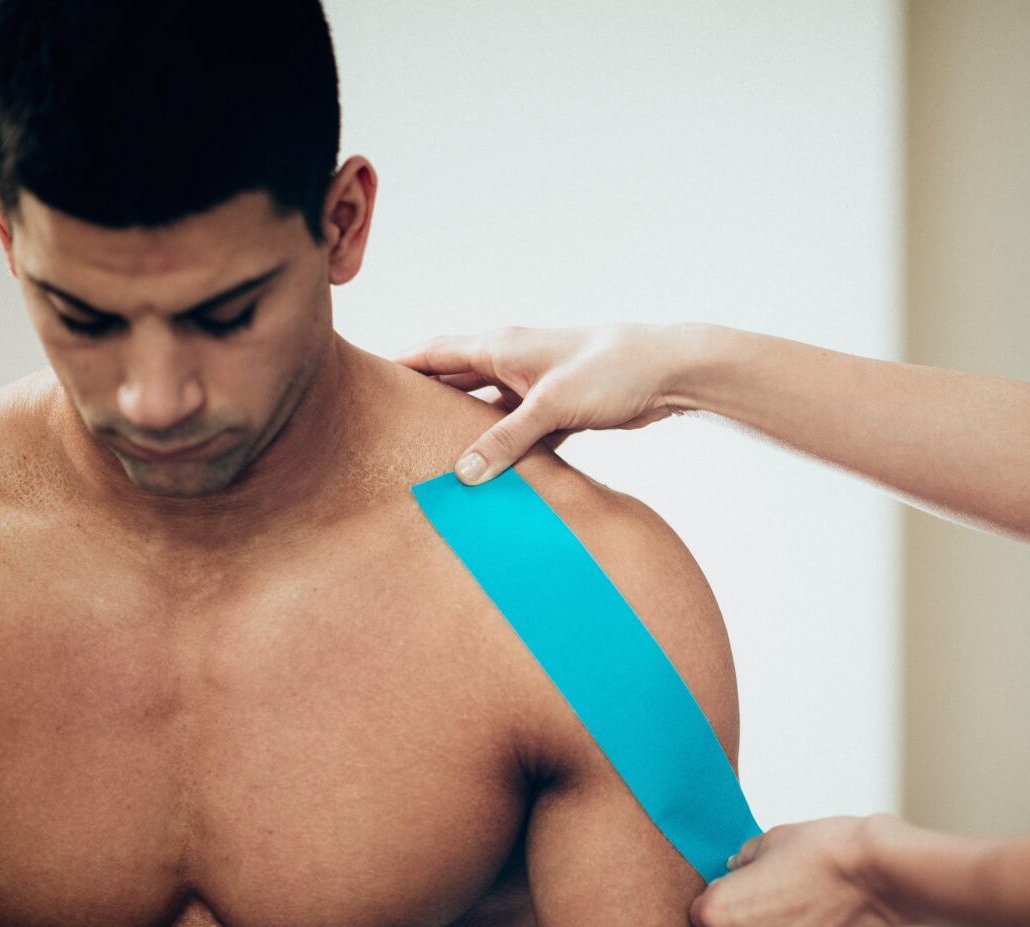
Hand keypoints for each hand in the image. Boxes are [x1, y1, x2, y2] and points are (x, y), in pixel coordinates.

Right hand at [395, 323, 708, 483]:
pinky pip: (517, 431)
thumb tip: (463, 475)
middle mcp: (512, 361)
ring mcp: (534, 385)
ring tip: (429, 459)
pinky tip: (491, 476)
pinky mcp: (558, 409)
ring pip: (485, 410)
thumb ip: (506, 441)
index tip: (362, 382)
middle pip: (453, 381)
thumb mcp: (552, 406)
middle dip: (422, 403)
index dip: (397, 366)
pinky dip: (504, 450)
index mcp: (501, 347)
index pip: (433, 352)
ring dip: (463, 432)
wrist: (668, 371)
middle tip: (386, 431)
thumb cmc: (612, 370)